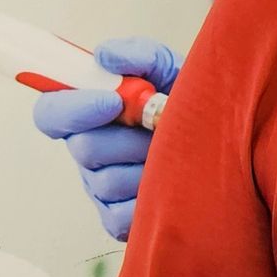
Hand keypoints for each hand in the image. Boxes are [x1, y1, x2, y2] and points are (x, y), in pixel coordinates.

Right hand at [30, 38, 179, 241]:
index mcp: (90, 113)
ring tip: (176, 154)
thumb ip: (139, 56)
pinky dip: (151, 199)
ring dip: (147, 165)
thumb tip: (105, 57)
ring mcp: (101, 188)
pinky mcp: (117, 220)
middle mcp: (89, 151)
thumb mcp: (171, 69)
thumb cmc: (191, 104)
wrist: (227, 140)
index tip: (112, 101)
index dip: (73, 109)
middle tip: (159, 128)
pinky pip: (122, 216)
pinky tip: (174, 184)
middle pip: (83, 148)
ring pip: (107, 181)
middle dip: (128, 135)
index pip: (50, 113)